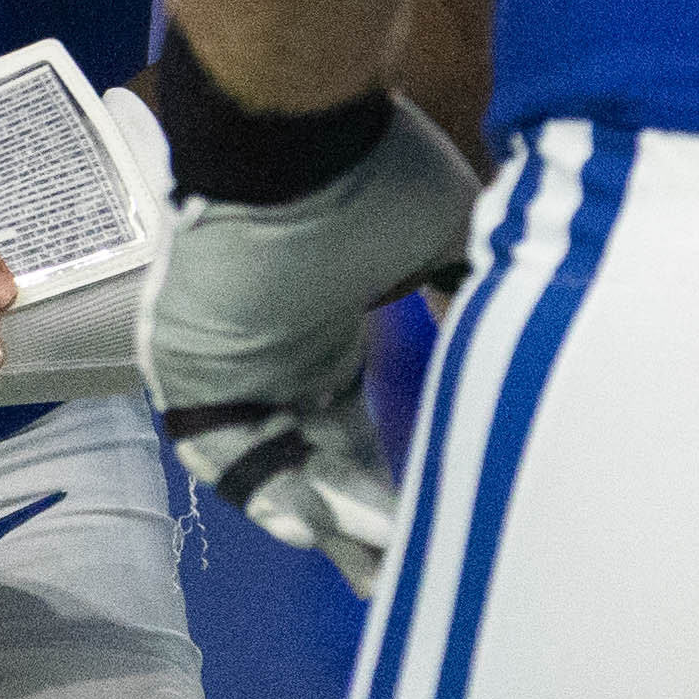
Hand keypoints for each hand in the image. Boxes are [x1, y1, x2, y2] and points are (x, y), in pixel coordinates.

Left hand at [138, 100, 480, 590]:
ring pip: (266, 457)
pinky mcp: (188, 352)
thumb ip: (466, 298)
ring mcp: (228, 355)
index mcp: (328, 327)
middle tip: (389, 580)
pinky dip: (251, 478)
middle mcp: (277, 350)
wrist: (286, 118)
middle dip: (350, 524)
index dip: (385, 484)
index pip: (351, 428)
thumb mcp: (442, 239)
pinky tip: (297, 521)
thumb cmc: (366, 167)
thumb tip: (510, 341)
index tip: (419, 528)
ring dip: (311, 511)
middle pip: (311, 458)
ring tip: (360, 561)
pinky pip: (210, 434)